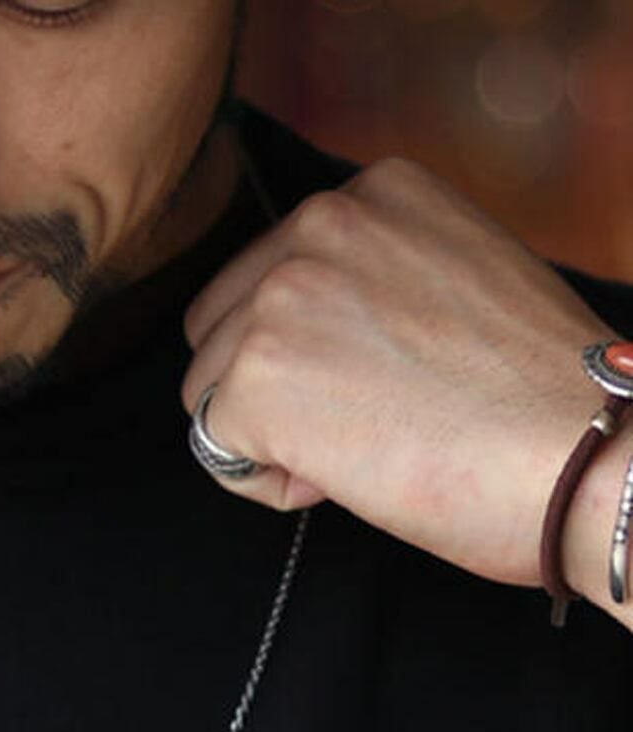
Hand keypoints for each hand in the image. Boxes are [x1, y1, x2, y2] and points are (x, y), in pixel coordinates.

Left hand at [181, 157, 630, 626]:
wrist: (582, 456)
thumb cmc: (534, 395)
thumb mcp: (453, 282)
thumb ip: (371, 281)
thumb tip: (306, 337)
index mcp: (372, 191)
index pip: (268, 276)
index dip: (307, 350)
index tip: (377, 380)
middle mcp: (317, 224)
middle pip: (220, 329)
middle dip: (270, 389)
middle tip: (361, 422)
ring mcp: (279, 297)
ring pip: (208, 390)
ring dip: (268, 435)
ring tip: (360, 448)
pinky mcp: (256, 378)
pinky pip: (213, 449)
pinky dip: (263, 481)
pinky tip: (338, 479)